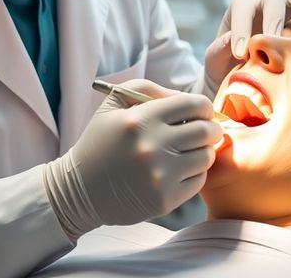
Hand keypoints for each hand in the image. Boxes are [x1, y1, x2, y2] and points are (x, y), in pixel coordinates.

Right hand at [43, 80, 221, 240]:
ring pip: (206, 157)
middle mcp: (152, 146)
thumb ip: (147, 90)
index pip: (194, 105)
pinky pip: (198, 181)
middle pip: (206, 131)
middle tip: (203, 132)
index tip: (200, 113)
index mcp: (141, 119)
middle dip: (210, 128)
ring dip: (202, 152)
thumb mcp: (113, 105)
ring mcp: (160, 175)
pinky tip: (178, 171)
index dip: (203, 107)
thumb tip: (183, 96)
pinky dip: (194, 174)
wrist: (80, 190)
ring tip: (187, 152)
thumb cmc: (100, 143)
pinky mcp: (165, 200)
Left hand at [203, 0, 290, 95]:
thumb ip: (218, 50)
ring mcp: (289, 10)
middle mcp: (266, 5)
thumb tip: (231, 41)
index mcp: (241, 9)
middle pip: (273, 0)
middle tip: (273, 40)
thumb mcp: (215, 60)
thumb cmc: (226, 66)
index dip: (241, 29)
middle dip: (273, 20)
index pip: (242, 9)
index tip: (241, 54)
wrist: (248, 78)